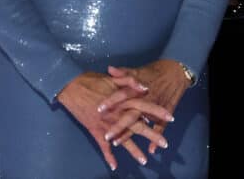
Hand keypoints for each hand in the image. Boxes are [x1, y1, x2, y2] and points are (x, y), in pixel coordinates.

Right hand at [56, 72, 171, 170]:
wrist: (72, 87)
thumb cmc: (93, 80)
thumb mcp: (114, 78)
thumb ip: (130, 81)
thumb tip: (144, 87)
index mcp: (123, 100)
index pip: (145, 106)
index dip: (158, 112)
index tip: (171, 118)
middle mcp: (117, 114)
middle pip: (138, 126)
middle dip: (152, 135)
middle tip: (164, 144)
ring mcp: (106, 125)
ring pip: (123, 140)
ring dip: (134, 151)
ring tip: (145, 160)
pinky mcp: (95, 131)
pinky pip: (103, 147)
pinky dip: (108, 156)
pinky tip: (114, 166)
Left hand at [99, 59, 191, 154]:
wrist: (176, 71)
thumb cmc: (155, 72)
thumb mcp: (139, 71)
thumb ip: (124, 73)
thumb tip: (110, 69)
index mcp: (138, 88)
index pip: (122, 94)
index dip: (111, 101)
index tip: (99, 109)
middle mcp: (146, 99)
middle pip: (131, 114)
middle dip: (119, 125)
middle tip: (107, 135)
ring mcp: (156, 107)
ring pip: (142, 123)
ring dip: (130, 134)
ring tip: (117, 143)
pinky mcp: (165, 111)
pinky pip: (161, 126)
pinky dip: (156, 137)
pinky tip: (151, 149)